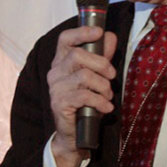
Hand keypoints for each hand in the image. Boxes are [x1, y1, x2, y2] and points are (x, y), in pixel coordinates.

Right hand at [47, 25, 117, 166]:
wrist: (75, 134)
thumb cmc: (86, 103)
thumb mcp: (96, 77)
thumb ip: (102, 56)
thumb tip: (110, 36)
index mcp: (62, 61)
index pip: (65, 39)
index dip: (81, 32)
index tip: (99, 32)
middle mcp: (55, 72)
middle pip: (78, 56)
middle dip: (102, 64)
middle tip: (112, 76)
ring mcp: (55, 88)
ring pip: (84, 76)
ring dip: (103, 86)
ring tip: (108, 96)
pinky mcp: (59, 103)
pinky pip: (84, 95)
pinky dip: (100, 101)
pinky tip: (106, 108)